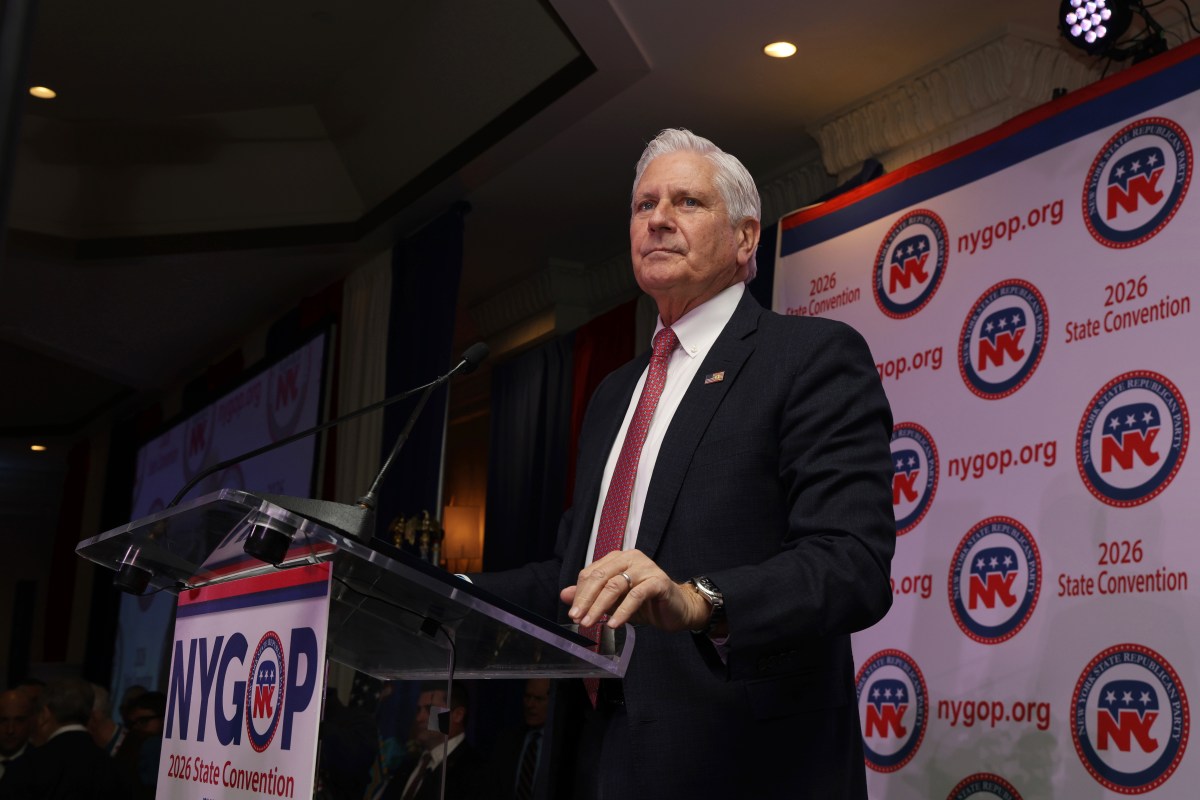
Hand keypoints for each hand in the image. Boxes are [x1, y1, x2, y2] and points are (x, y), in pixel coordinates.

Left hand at [560, 549, 711, 632]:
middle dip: (586, 600)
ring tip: (591, 623)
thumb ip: (590, 596)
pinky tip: (614, 624)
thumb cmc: (644, 604)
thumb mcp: (613, 601)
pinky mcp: (658, 581)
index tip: (573, 612)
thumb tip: (564, 595)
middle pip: (600, 577)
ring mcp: (645, 567)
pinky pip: (636, 595)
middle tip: (578, 618)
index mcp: (617, 559)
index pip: (591, 573)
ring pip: (615, 585)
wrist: (677, 610)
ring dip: (600, 606)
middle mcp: (630, 558)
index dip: (580, 593)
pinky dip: (623, 611)